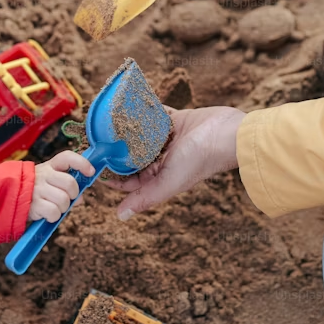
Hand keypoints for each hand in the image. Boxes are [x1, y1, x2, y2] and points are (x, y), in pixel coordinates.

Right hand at [30, 151, 94, 223]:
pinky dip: (54, 216)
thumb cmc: (35, 190)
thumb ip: (66, 187)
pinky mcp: (33, 204)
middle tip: (67, 198)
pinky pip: (54, 212)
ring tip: (55, 207)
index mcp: (49, 166)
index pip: (67, 157)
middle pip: (70, 183)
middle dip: (73, 194)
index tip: (90, 172)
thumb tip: (80, 199)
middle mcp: (44, 175)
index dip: (81, 163)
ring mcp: (37, 189)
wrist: (9, 198)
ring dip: (63, 207)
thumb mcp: (49, 183)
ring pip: (63, 200)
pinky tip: (47, 214)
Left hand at [109, 106, 245, 219]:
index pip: (129, 179)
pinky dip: (144, 112)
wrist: (228, 133)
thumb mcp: (169, 181)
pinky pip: (155, 116)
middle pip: (133, 156)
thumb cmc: (200, 160)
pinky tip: (129, 106)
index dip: (112, 174)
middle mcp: (163, 160)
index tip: (94, 163)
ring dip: (128, 129)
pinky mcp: (177, 120)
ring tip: (108, 120)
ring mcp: (169, 140)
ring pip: (142, 136)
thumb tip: (120, 216)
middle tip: (97, 137)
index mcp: (160, 176)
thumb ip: (145, 197)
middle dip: (117, 149)